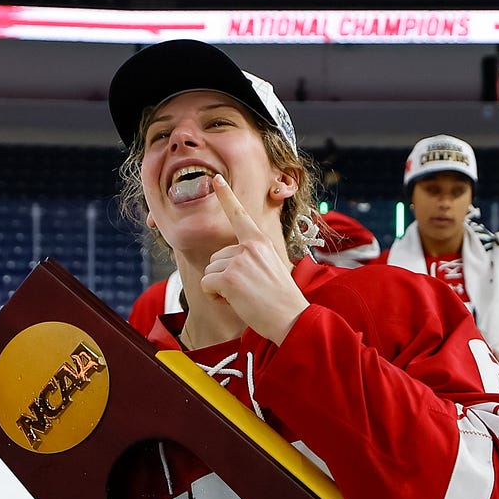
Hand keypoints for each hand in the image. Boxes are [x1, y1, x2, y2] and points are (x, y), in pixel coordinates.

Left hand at [201, 174, 309, 345]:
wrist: (292, 318)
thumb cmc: (282, 299)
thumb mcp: (271, 266)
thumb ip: (251, 257)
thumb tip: (229, 262)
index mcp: (260, 241)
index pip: (240, 214)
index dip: (226, 196)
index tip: (216, 179)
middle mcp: (248, 247)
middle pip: (215, 258)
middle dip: (224, 277)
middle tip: (247, 290)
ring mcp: (238, 261)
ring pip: (209, 271)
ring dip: (219, 288)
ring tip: (243, 297)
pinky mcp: (229, 277)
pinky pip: (206, 284)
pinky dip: (214, 296)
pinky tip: (233, 302)